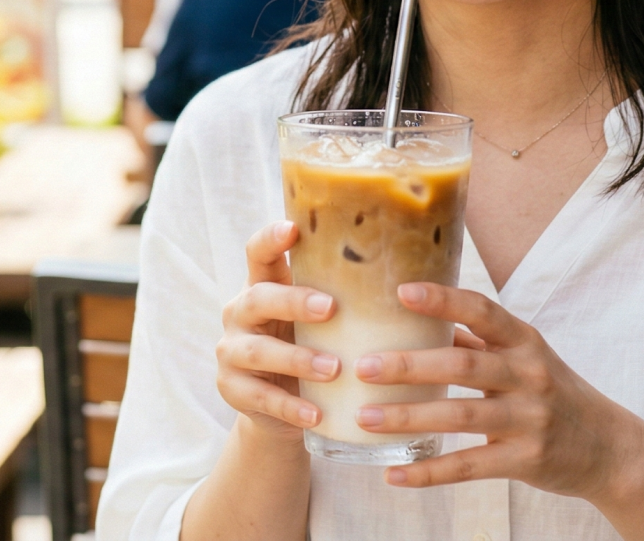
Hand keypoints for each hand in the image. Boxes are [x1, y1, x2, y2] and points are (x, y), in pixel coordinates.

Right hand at [215, 220, 340, 438]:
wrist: (280, 406)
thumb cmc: (311, 347)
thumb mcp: (319, 321)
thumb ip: (341, 298)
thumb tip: (412, 273)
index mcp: (262, 286)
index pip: (258, 254)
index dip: (271, 239)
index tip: (293, 229)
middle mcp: (240, 313)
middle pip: (258, 299)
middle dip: (294, 302)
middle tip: (331, 308)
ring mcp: (231, 352)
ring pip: (259, 351)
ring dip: (298, 359)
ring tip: (335, 369)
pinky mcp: (232, 389)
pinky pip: (261, 397)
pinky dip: (291, 407)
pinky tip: (316, 415)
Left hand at [354, 282, 642, 498]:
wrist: (611, 449)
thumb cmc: (554, 395)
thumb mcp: (526, 359)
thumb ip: (479, 342)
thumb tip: (420, 317)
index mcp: (525, 342)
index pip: (483, 311)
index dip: (443, 300)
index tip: (401, 292)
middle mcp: (529, 375)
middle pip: (462, 364)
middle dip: (409, 366)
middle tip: (362, 366)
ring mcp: (530, 419)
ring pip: (460, 416)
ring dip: (408, 417)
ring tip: (365, 417)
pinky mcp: (526, 459)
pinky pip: (469, 466)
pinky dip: (429, 471)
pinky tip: (394, 474)